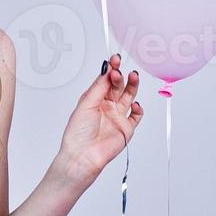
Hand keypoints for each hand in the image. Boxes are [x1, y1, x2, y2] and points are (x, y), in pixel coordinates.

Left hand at [53, 52, 144, 189]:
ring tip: (133, 76)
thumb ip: (99, 87)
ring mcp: (117, 117)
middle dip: (120, 76)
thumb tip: (108, 69)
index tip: (115, 59)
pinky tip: (134, 104)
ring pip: (129, 96)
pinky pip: (136, 116)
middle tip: (120, 70)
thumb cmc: (78, 132)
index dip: (111, 69)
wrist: (83, 155)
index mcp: (95, 99)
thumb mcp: (86, 104)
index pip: (105, 80)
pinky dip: (138, 108)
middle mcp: (107, 106)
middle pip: (118, 86)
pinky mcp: (126, 129)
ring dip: (132, 86)